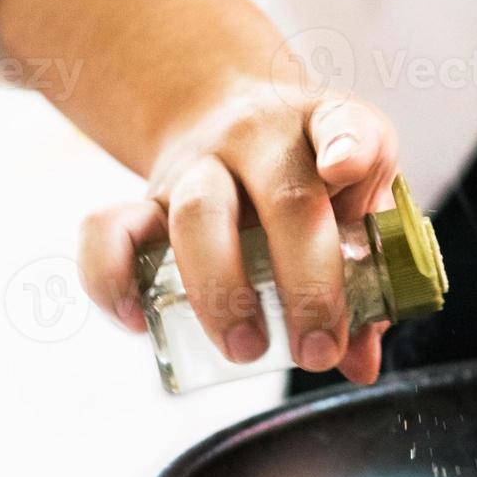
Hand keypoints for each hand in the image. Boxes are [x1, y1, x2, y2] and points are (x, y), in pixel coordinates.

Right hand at [79, 85, 398, 384]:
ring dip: (221, 291)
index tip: (345, 166)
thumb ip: (368, 276)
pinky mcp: (145, 197)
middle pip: (282, 197)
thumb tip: (360, 361)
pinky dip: (112, 275)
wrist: (228, 115)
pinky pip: (109, 227)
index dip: (347, 144)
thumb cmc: (307, 172)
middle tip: (316, 350)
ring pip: (198, 214)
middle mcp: (259, 138)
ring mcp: (197, 165)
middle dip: (304, 282)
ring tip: (246, 348)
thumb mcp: (356, 199)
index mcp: (324, 129)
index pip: (343, 123)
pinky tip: (136, 320)